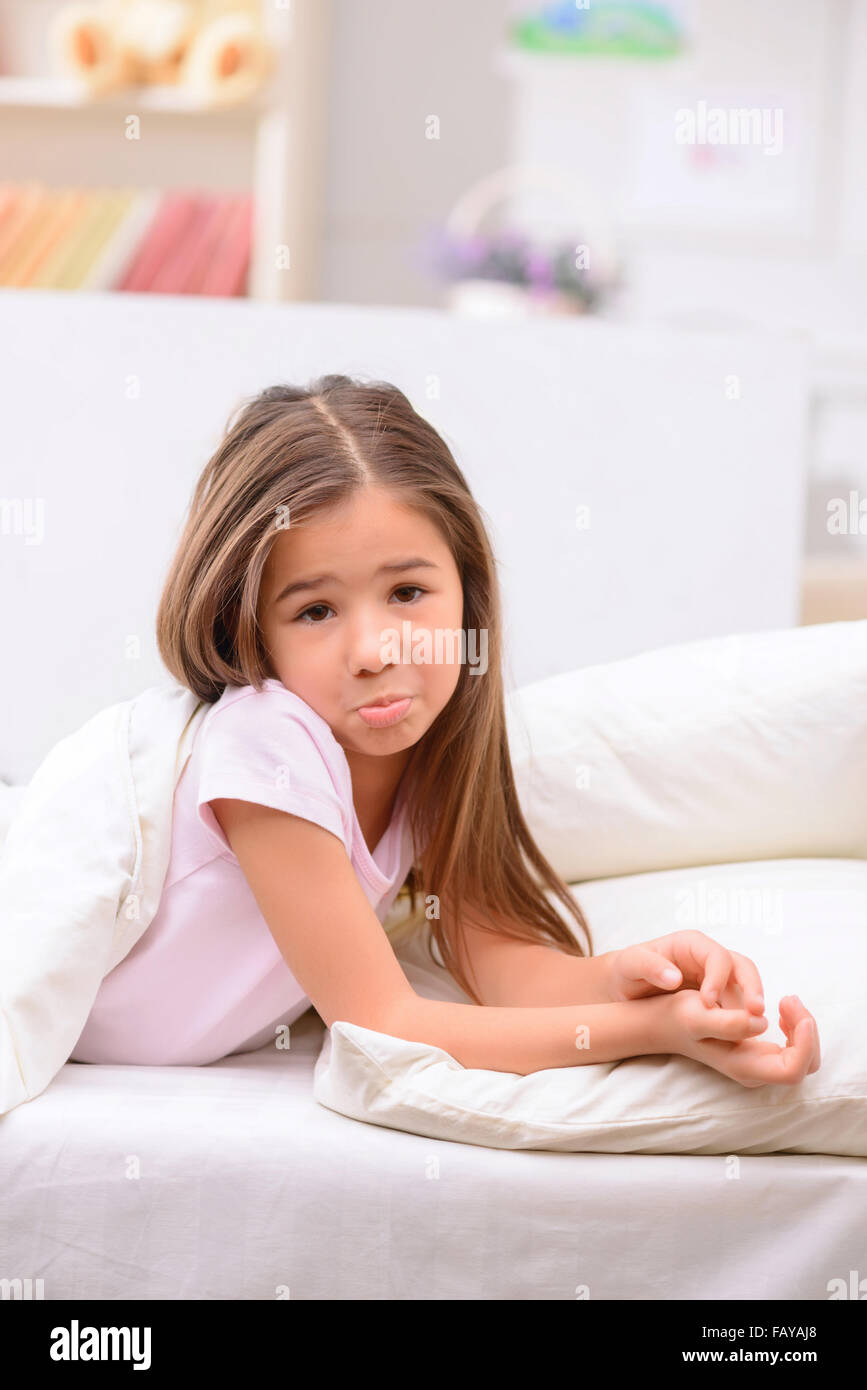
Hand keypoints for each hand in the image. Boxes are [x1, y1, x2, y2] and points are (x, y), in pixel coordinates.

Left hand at [608, 930, 765, 1015]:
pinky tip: (741, 1036)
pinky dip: (743, 1018)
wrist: (627, 986)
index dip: (718, 978)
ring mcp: (717, 977)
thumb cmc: (629, 970)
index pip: (717, 956)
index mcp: (691, 944)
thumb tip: (674, 977)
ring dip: (752, 1006)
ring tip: (754, 1029)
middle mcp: (709, 958)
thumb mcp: (631, 964)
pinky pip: (737, 1005)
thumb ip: (649, 966)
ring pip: (745, 987)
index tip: (708, 1002)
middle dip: (752, 988)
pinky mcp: (719, 996)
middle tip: (756, 1014)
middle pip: (742, 967)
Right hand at [665, 989, 820, 1087]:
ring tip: (786, 1000)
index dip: (804, 1042)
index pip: (793, 1069)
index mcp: (745, 1067)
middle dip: (806, 1031)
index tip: (794, 1009)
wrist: (666, 1023)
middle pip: (805, 1064)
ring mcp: (760, 1063)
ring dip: (802, 1026)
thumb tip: (763, 1024)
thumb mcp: (698, 1015)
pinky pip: (794, 1047)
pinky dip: (795, 1026)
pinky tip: (780, 1009)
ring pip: (803, 1056)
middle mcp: (756, 1071)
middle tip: (788, 999)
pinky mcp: (760, 1051)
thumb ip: (729, 1024)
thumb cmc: (680, 1017)